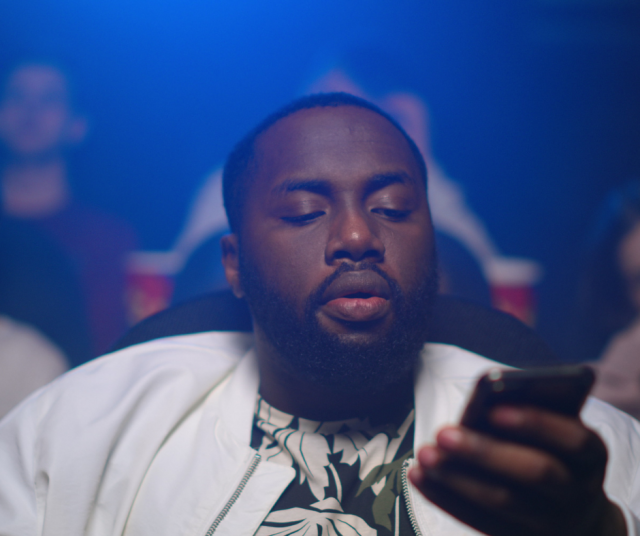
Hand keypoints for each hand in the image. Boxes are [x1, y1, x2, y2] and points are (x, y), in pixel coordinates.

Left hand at [409, 405, 626, 535]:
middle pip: (536, 473)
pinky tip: (418, 475)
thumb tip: (482, 406)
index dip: (536, 423)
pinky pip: (481, 523)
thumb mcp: (556, 431)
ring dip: (459, 477)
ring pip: (505, 502)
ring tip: (426, 453)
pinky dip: (447, 498)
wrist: (578, 515)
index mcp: (590, 453)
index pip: (573, 438)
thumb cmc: (554, 452)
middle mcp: (578, 490)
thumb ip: (531, 415)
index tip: (494, 409)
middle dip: (486, 452)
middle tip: (443, 433)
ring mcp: (552, 522)